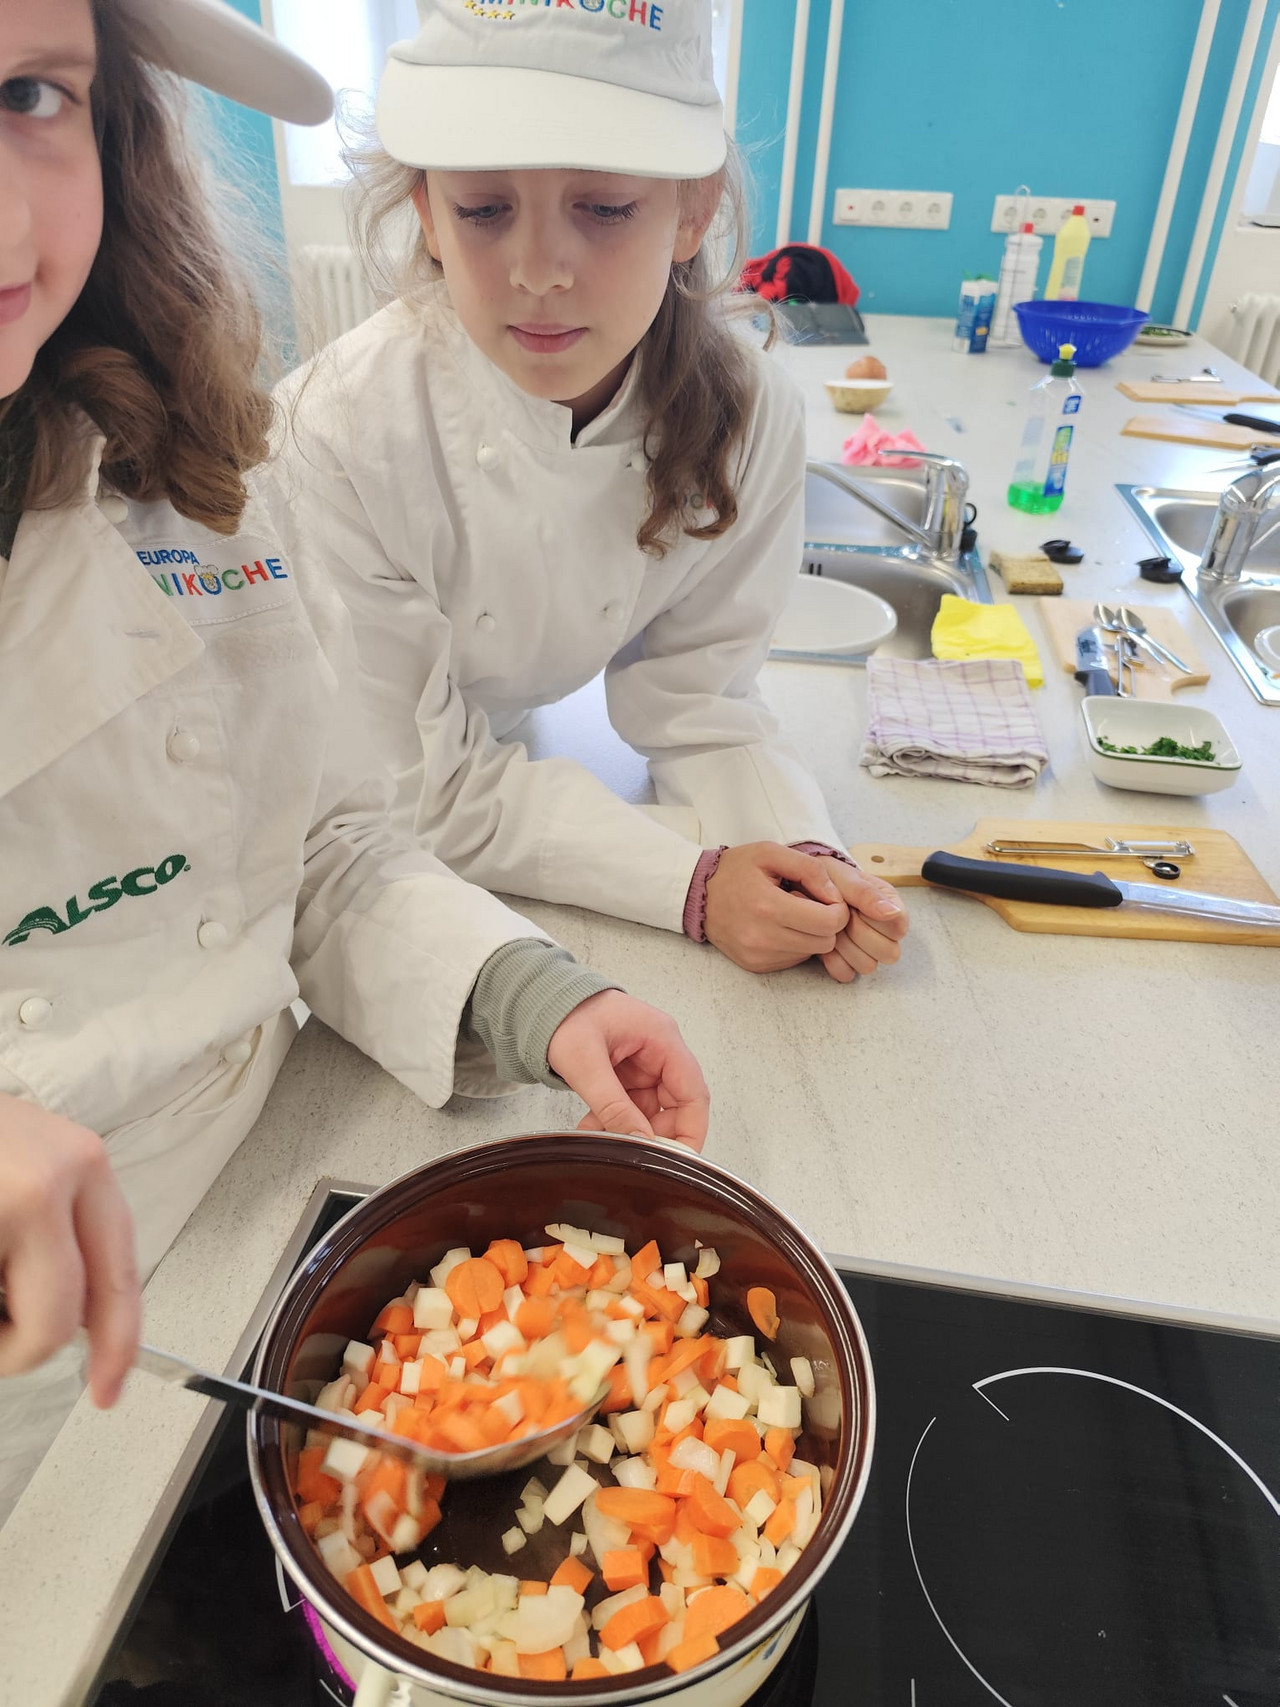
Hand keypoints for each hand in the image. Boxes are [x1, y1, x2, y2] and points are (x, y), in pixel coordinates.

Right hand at [0, 1095, 138, 1406]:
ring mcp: (3, 1206)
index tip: (108, 1388)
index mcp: (81, 1166)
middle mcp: (48, 1184)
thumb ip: (61, 1233)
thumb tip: (78, 1320)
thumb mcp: (32, 1165)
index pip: (117, 1274)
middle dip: (15, 1350)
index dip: (117, 1343)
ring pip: (5, 1328)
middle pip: (54, 1323)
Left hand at [546, 991, 709, 1150]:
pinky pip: (630, 1106)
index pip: (693, 1094)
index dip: (690, 1130)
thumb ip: (612, 1105)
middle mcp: (660, 1052)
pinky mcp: (627, 1073)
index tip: (678, 1160)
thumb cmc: (567, 1014)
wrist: (543, 1001)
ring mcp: (644, 1063)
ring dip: (627, 1130)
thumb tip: (637, 1140)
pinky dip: (614, 1121)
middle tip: (631, 1154)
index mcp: (662, 1039)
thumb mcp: (586, 1063)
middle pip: (675, 1106)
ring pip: (649, 1111)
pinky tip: (593, 1128)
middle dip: (652, 1134)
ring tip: (599, 1136)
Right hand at [703, 843, 849, 972]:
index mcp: (768, 907)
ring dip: (810, 934)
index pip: (829, 923)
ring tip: (790, 913)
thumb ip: (809, 868)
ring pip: (811, 953)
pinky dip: (794, 944)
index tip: (826, 897)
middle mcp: (762, 938)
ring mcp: (758, 956)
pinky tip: (778, 926)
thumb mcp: (770, 852)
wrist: (696, 894)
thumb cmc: (734, 870)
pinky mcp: (755, 965)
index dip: (837, 909)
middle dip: (827, 923)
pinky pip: (793, 960)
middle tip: (810, 904)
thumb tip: (835, 895)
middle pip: (825, 942)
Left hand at [811, 857, 908, 983]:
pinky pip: (846, 974)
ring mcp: (867, 950)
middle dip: (859, 935)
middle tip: (840, 917)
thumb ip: (866, 893)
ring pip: (868, 966)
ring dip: (845, 948)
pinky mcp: (847, 962)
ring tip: (830, 928)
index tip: (855, 907)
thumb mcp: (845, 878)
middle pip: (889, 953)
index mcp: (891, 907)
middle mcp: (885, 932)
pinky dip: (832, 961)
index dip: (875, 920)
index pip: (899, 928)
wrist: (802, 885)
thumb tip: (892, 911)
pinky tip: (824, 943)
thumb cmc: (829, 878)